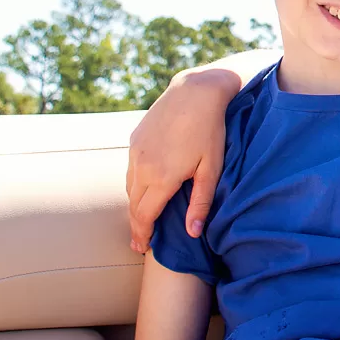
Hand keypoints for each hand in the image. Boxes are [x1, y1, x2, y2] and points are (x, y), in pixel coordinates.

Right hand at [126, 70, 234, 252]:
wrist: (195, 92)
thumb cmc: (210, 131)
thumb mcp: (211, 169)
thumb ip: (201, 203)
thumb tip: (193, 233)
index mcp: (161, 177)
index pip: (145, 215)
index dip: (142, 234)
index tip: (142, 248)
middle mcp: (142, 166)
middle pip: (133, 205)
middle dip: (135, 225)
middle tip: (138, 243)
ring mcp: (135, 151)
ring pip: (129, 187)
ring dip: (134, 205)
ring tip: (140, 220)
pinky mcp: (134, 138)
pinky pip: (130, 169)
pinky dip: (134, 185)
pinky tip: (143, 190)